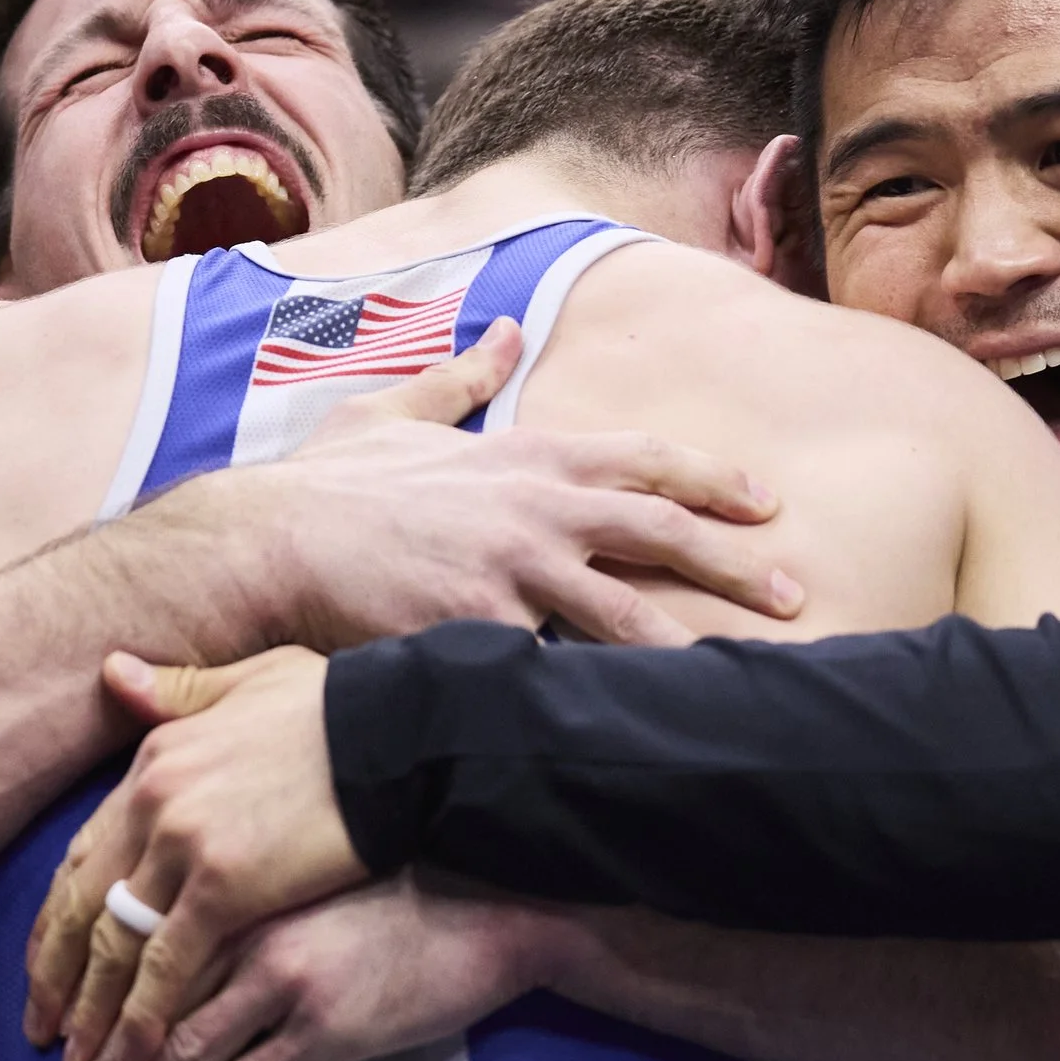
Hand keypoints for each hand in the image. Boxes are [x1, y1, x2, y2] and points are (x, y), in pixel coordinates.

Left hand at [23, 647, 364, 1060]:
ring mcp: (184, 844)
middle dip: (59, 979)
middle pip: (83, 906)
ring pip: (115, 945)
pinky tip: (138, 1055)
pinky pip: (168, 965)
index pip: (86, 856)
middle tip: (43, 1035)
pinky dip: (147, 1015)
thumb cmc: (346, 708)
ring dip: (94, 1012)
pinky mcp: (227, 887)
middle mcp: (152, 801)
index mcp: (155, 760)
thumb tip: (112, 670)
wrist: (404, 730)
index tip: (48, 967)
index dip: (61, 918)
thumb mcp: (252, 681)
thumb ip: (179, 692)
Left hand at [49, 871, 552, 1060]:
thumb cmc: (407, 885)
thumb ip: (247, 893)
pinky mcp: (330, 1027)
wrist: (491, 906)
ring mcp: (287, 982)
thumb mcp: (309, 872)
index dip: (96, 1010)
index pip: (142, 957)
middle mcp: (247, 932)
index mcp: (237, 890)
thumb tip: (188, 933)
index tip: (63, 1050)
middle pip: (147, 1012)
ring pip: (184, 1054)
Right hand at [141, 317, 801, 652]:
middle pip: (659, 533)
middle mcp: (533, 509)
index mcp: (524, 454)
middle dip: (735, 565)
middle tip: (795, 594)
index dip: (712, 477)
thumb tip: (497, 329)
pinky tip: (644, 731)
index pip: (643, 459)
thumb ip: (459, 376)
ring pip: (625, 615)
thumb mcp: (394, 410)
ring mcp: (511, 572)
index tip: (765, 502)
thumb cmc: (325, 482)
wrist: (264, 542)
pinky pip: (554, 674)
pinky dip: (600, 700)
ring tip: (747, 680)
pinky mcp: (479, 632)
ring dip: (691, 647)